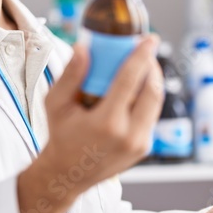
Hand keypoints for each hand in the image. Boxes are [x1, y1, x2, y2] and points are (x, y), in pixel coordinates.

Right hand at [17, 35, 163, 212]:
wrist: (68, 173)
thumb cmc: (61, 135)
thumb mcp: (56, 104)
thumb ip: (70, 75)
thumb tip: (84, 46)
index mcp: (106, 123)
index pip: (130, 81)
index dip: (141, 56)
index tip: (149, 38)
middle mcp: (128, 135)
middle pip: (152, 90)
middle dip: (152, 66)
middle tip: (146, 49)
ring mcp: (139, 144)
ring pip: (156, 103)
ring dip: (153, 80)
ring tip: (144, 64)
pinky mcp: (144, 147)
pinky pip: (152, 115)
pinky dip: (148, 96)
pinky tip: (139, 85)